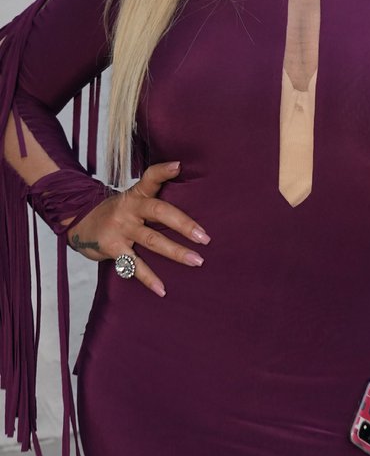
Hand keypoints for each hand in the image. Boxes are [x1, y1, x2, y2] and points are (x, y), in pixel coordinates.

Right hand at [66, 161, 210, 296]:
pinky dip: (149, 278)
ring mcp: (120, 228)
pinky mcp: (112, 247)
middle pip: (159, 211)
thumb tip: (187, 205)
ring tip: (197, 261)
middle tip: (205, 237)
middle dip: (183, 224)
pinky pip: (134, 265)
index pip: (150, 178)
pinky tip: (162, 289)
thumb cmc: (116, 214)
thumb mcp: (131, 200)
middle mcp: (129, 209)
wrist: (78, 224)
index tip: (178, 166)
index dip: (163, 171)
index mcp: (136, 195)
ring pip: (152, 240)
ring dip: (176, 252)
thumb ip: (153, 200)